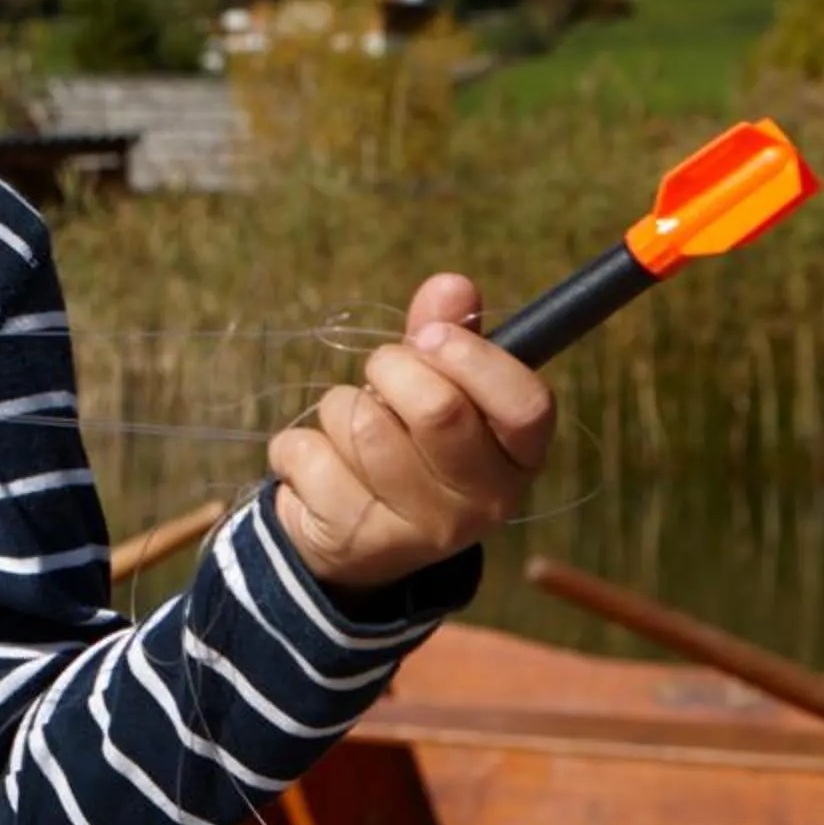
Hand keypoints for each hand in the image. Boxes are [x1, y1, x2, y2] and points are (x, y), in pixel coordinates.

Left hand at [268, 272, 554, 597]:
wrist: (356, 540)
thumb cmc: (408, 445)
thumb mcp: (435, 387)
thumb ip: (445, 335)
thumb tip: (452, 284)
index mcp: (519, 458)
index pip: (527, 404)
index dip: (473, 357)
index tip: (430, 336)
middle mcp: (485, 502)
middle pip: (439, 409)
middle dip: (390, 370)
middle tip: (380, 377)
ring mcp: (422, 530)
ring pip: (363, 425)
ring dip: (339, 408)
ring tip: (349, 431)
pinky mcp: (356, 539)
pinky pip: (307, 453)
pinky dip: (296, 445)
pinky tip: (316, 469)